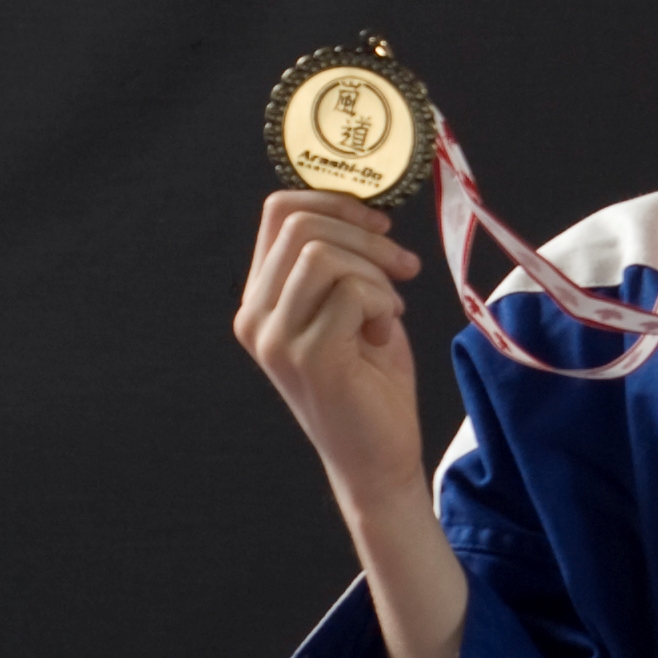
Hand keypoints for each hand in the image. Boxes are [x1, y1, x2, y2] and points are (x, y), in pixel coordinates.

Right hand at [235, 190, 429, 514]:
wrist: (377, 455)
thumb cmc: (371, 381)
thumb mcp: (353, 308)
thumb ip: (344, 263)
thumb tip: (367, 210)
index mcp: (261, 297)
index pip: (279, 211)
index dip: (336, 202)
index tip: (380, 227)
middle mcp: (255, 315)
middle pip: (301, 224)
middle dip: (366, 236)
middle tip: (402, 268)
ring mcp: (274, 337)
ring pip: (323, 253)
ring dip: (375, 273)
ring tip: (387, 310)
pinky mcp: (306, 356)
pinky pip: (350, 290)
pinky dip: (381, 302)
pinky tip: (382, 333)